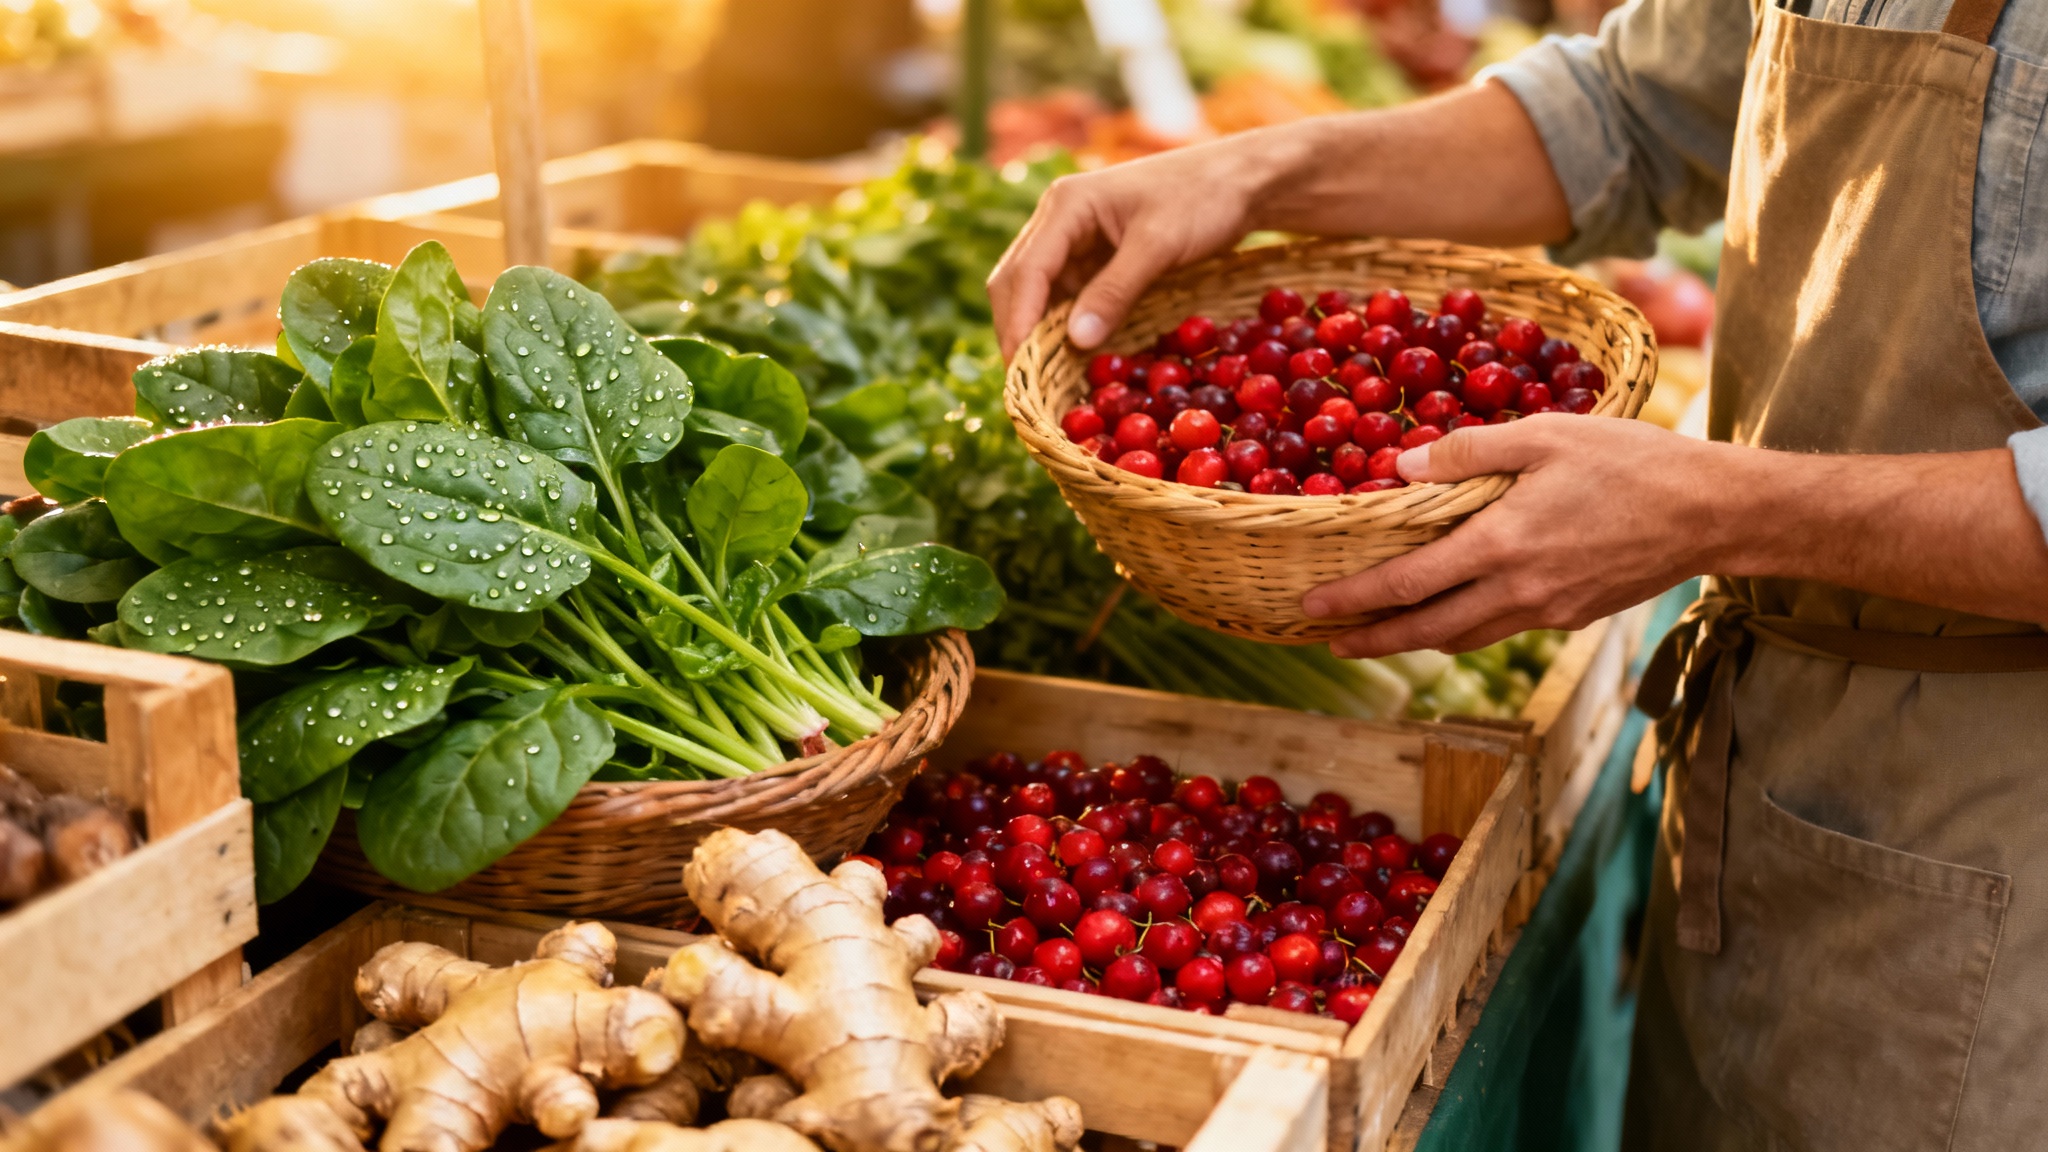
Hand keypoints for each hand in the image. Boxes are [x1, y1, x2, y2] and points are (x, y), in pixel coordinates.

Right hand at [986, 136, 1283, 359]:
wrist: (1241, 181)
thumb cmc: (1204, 199)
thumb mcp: (1159, 246)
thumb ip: (1115, 291)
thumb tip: (1075, 341)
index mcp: (1067, 205)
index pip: (1025, 271)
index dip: (1018, 322)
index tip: (1020, 370)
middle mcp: (1060, 220)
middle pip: (1017, 282)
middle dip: (1018, 331)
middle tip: (1027, 385)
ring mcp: (1075, 239)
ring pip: (1037, 293)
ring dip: (1038, 332)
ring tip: (1044, 380)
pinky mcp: (1095, 257)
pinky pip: (1066, 296)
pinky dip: (1064, 326)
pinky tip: (1071, 357)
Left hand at [1302, 416, 1740, 657]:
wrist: (1714, 512)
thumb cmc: (1631, 462)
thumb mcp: (1545, 436)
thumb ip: (1468, 452)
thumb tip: (1402, 467)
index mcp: (1501, 546)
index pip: (1408, 584)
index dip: (1355, 599)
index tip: (1312, 607)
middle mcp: (1518, 592)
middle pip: (1427, 630)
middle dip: (1373, 638)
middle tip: (1328, 640)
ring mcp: (1548, 612)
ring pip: (1466, 637)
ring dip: (1417, 639)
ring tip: (1378, 634)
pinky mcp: (1573, 617)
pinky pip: (1504, 627)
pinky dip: (1467, 625)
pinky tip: (1454, 610)